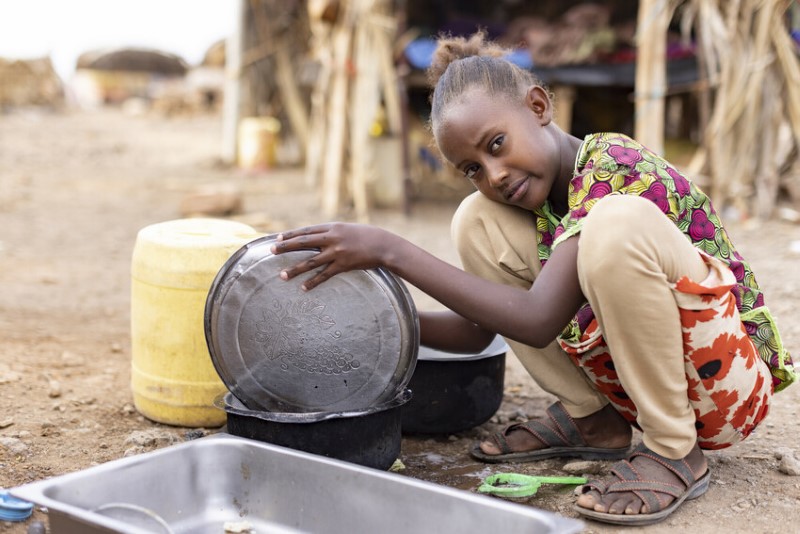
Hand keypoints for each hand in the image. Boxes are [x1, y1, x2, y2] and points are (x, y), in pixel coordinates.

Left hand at [271, 223, 396, 289]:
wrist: (384, 245)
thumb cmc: (367, 236)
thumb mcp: (347, 229)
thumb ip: (332, 232)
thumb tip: (317, 237)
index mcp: (332, 227)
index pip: (306, 231)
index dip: (291, 235)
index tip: (277, 238)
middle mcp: (332, 238)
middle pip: (304, 243)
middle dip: (286, 247)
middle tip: (271, 251)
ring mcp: (337, 252)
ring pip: (311, 262)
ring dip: (295, 269)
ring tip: (281, 275)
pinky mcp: (343, 265)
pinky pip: (324, 275)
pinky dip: (313, 282)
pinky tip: (303, 288)